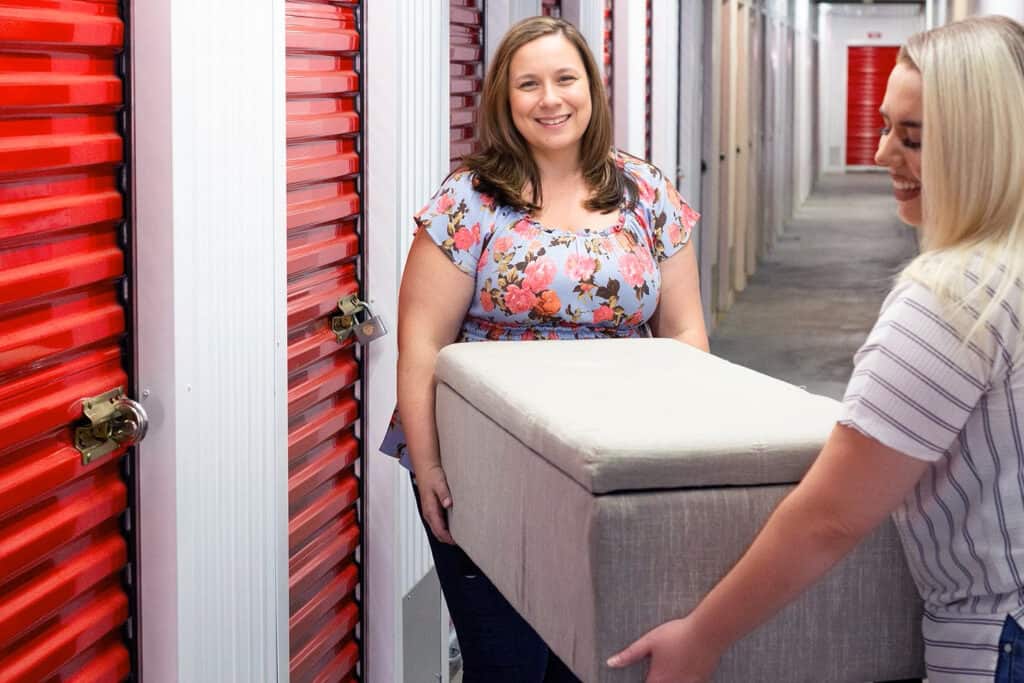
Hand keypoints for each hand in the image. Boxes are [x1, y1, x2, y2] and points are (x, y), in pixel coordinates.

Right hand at [415, 464, 454, 543]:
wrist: (425, 467)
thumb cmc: (431, 474)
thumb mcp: (439, 483)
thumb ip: (444, 494)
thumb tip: (448, 504)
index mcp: (429, 509)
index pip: (439, 530)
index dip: (448, 538)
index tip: (458, 541)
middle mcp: (428, 513)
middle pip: (437, 533)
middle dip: (448, 539)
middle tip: (462, 540)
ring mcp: (429, 511)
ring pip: (437, 528)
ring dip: (446, 533)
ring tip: (460, 534)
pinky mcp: (432, 508)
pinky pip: (438, 522)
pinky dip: (445, 527)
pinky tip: (455, 524)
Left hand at [606, 617, 721, 682]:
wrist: (707, 633)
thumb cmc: (678, 635)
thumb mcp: (649, 641)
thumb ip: (630, 654)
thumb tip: (611, 663)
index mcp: (658, 679)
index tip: (644, 678)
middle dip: (655, 681)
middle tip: (656, 673)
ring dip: (669, 680)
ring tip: (668, 672)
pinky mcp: (701, 681)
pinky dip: (682, 680)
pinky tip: (682, 671)